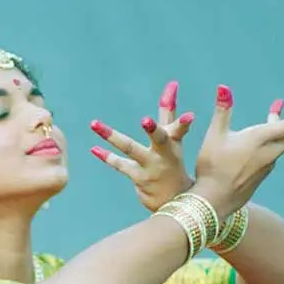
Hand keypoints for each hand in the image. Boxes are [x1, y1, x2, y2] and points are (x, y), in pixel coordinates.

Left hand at [88, 80, 196, 212]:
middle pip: (160, 138)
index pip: (180, 128)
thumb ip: (168, 111)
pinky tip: (94, 149)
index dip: (183, 121)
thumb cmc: (172, 160)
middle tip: (145, 120)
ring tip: (94, 123)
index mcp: (174, 141)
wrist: (175, 199)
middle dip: (153, 129)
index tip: (190, 116)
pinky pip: (119, 164)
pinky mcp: (138, 178)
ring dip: (112, 136)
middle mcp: (163, 153)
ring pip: (130, 148)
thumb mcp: (172, 136)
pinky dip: (107, 157)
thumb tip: (171, 84)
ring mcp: (150, 166)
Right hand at [192, 85, 283, 215]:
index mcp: (260, 139)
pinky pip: (274, 152)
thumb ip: (222, 111)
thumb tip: (224, 87)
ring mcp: (268, 165)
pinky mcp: (262, 174)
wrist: (212, 201)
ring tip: (279, 110)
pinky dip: (277, 141)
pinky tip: (266, 137)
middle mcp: (270, 152)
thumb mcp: (215, 136)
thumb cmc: (212, 168)